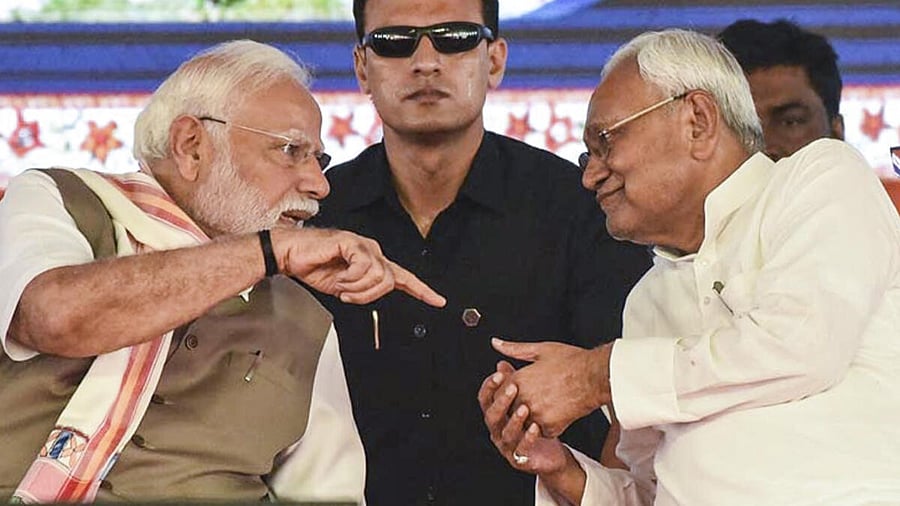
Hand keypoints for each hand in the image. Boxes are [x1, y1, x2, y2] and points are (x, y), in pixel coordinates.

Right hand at [274, 227, 445, 306]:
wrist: (290, 255)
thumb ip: (363, 291)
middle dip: (369, 295)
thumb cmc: (314, 267)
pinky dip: (350, 279)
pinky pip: (365, 267)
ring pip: (379, 276)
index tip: (438, 301)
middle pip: (390, 281)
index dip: (422, 290)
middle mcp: (373, 252)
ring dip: (357, 288)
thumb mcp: (344, 287)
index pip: (403, 277)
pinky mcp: (352, 242)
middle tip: (347, 295)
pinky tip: (339, 277)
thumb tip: (372, 297)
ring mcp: (364, 245)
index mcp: (372, 263)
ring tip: (341, 285)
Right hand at [478, 361, 571, 474]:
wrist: (551, 452)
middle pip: (491, 416)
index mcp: (495, 414)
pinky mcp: (520, 460)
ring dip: (514, 420)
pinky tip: (536, 428)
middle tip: (513, 387)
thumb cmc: (536, 420)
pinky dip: (527, 439)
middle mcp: (497, 430)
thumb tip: (501, 362)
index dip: (490, 386)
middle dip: (501, 401)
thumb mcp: (525, 397)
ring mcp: (507, 446)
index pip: (485, 398)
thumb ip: (513, 381)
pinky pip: (521, 450)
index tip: (500, 373)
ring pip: (505, 433)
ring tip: (525, 408)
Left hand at [492, 338, 612, 437]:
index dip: (508, 390)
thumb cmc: (573, 362)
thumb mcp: (540, 350)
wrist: (596, 377)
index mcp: (519, 380)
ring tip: (548, 404)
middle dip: (518, 404)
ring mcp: (536, 415)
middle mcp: (524, 399)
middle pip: (510, 408)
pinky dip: (547, 426)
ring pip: (524, 423)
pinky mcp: (550, 427)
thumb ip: (515, 349)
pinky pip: (541, 432)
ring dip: (531, 417)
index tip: (518, 387)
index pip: (500, 391)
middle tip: (537, 396)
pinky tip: (557, 413)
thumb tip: (497, 343)